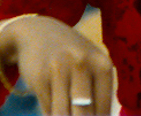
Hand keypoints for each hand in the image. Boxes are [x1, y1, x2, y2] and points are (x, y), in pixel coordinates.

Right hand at [0, 14, 114, 115]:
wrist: (37, 32)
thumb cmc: (71, 56)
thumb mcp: (91, 67)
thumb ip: (97, 96)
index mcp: (102, 65)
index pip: (103, 111)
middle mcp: (82, 63)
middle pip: (84, 114)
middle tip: (77, 114)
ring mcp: (59, 69)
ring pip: (63, 115)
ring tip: (66, 109)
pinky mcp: (39, 77)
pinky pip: (47, 110)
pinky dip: (50, 113)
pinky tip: (52, 102)